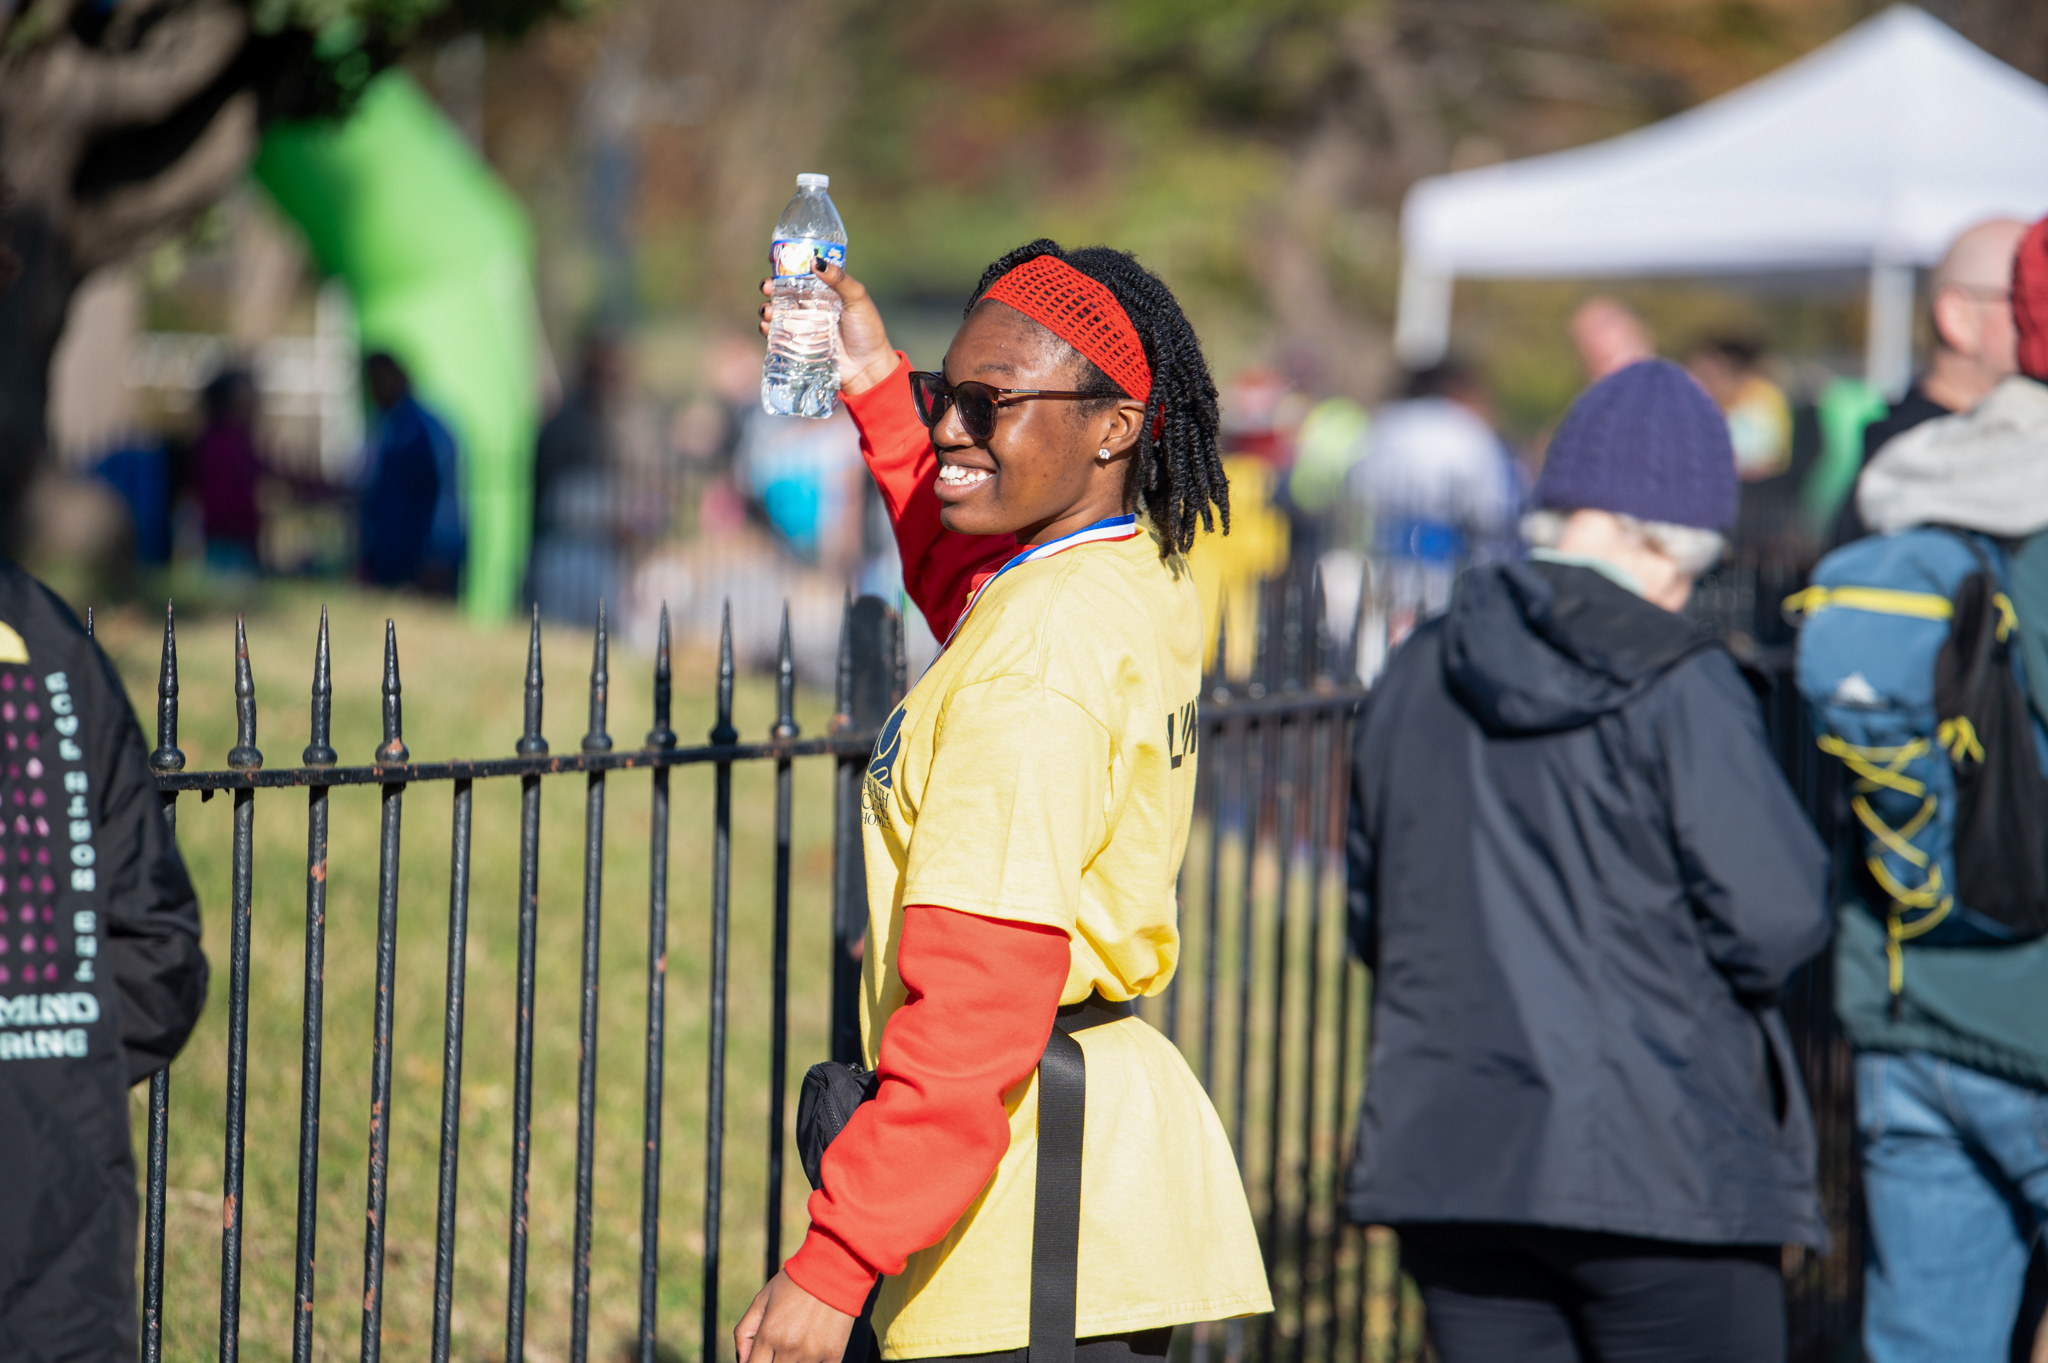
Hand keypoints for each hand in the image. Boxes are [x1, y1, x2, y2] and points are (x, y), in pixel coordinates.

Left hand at [735, 1270, 856, 1362]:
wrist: (834, 1268)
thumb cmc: (794, 1282)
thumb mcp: (762, 1300)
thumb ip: (744, 1332)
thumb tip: (741, 1362)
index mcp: (769, 1335)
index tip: (760, 1359)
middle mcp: (789, 1348)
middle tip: (776, 1352)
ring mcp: (812, 1354)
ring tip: (794, 1348)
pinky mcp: (833, 1355)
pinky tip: (810, 1355)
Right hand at [758, 260, 899, 396]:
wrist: (867, 367)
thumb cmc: (867, 331)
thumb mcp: (858, 299)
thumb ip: (840, 279)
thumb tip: (815, 261)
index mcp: (824, 290)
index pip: (801, 272)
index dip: (785, 263)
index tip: (772, 256)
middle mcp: (811, 305)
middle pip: (783, 290)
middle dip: (770, 285)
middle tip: (767, 285)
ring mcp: (803, 324)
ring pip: (777, 311)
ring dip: (767, 307)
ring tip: (768, 310)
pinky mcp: (798, 344)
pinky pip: (777, 334)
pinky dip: (768, 329)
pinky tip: (767, 327)